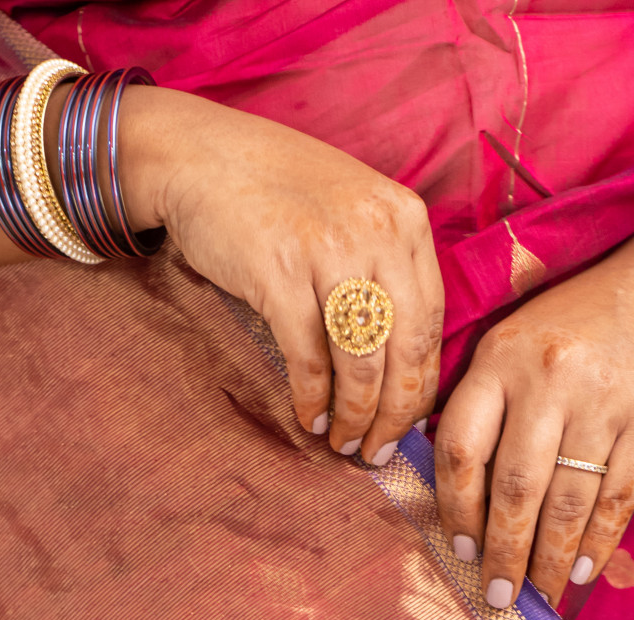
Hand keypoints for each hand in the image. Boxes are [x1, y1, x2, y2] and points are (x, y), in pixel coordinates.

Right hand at [116, 86, 442, 461]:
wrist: (202, 154)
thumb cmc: (279, 193)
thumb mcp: (354, 214)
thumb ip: (385, 271)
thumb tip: (398, 367)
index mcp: (406, 221)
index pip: (431, 324)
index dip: (421, 387)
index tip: (409, 425)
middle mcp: (378, 234)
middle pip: (403, 352)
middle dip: (393, 416)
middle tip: (378, 451)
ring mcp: (329, 252)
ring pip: (359, 364)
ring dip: (352, 416)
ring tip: (344, 443)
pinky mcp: (279, 275)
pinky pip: (307, 359)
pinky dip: (310, 399)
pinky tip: (308, 418)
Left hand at [433, 212, 633, 609]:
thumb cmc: (572, 332)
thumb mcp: (513, 347)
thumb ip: (481, 407)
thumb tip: (449, 496)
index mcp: (500, 359)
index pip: (461, 447)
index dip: (455, 509)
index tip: (461, 551)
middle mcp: (549, 377)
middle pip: (516, 486)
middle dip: (504, 553)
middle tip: (497, 598)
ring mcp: (603, 399)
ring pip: (567, 501)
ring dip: (550, 560)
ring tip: (541, 595)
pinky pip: (616, 498)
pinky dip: (597, 543)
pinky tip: (581, 572)